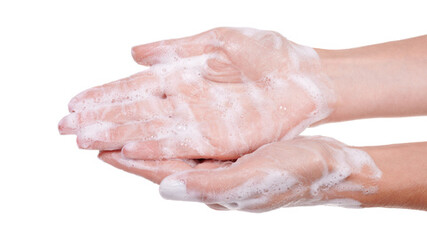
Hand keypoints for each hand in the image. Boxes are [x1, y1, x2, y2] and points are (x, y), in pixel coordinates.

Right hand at [60, 27, 335, 159]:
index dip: (103, 99)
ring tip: (85, 141)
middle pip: (133, 117)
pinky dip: (155, 147)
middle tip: (64, 129)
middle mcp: (184, 107)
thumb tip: (135, 53)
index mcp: (180, 81)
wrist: (312, 76)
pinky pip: (182, 145)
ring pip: (150, 133)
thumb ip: (176, 49)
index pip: (132, 93)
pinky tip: (129, 149)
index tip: (72, 105)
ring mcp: (201, 125)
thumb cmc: (270, 57)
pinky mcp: (222, 140)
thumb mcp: (218, 41)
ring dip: (117, 138)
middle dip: (99, 123)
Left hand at [99, 136, 381, 211]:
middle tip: (90, 133)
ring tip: (113, 124)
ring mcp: (216, 167)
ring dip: (140, 135)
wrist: (338, 166)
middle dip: (122, 146)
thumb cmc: (300, 174)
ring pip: (168, 148)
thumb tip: (164, 188)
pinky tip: (156, 119)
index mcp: (210, 189)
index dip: (126, 159)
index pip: (158, 172)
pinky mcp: (228, 153)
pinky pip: (188, 139)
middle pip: (155, 161)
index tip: (95, 146)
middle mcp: (207, 179)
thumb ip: (208, 185)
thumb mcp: (254, 179)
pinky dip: (167, 128)